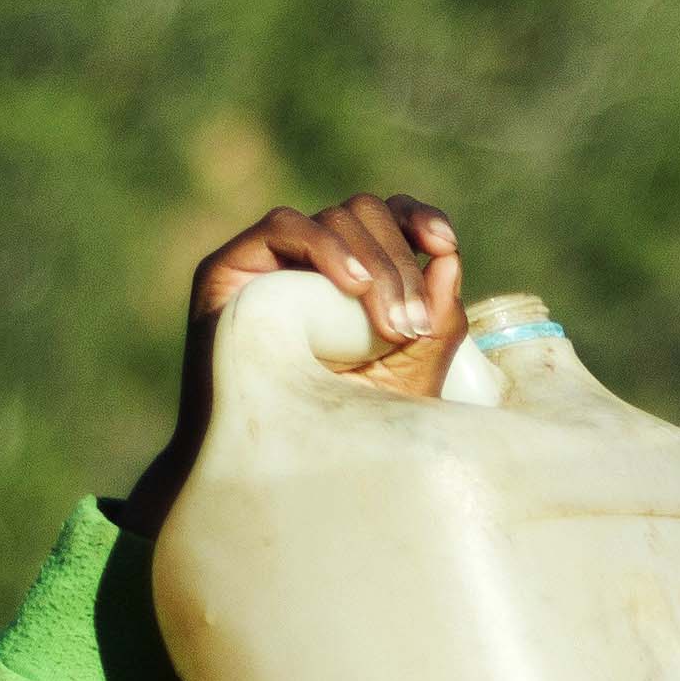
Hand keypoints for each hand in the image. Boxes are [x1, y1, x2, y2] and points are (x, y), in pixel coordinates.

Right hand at [111, 193, 465, 531]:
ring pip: (335, 217)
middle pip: (368, 212)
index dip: (419, 217)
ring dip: (375, 264)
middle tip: (412, 327)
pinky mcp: (230, 266)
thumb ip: (437, 324)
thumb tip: (449, 261)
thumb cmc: (346, 427)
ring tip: (389, 326)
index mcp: (355, 272)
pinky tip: (352, 286)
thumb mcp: (409, 376)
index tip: (444, 246)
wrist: (272, 467)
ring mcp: (271, 259)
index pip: (391, 217)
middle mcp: (313, 258)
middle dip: (401, 263)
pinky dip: (326, 248)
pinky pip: (284, 227)